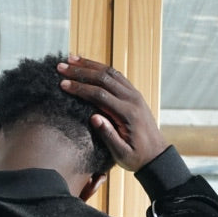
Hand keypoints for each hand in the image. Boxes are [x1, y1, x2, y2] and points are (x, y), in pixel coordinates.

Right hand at [57, 57, 167, 172]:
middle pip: (103, 78)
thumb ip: (108, 136)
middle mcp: (132, 99)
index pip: (99, 95)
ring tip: (71, 59)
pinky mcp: (134, 94)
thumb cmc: (137, 157)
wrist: (157, 155)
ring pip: (110, 73)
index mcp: (127, 113)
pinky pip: (116, 76)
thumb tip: (93, 117)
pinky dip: (101, 68)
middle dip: (80, 71)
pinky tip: (89, 65)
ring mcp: (134, 94)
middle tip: (61, 67)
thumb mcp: (121, 153)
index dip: (80, 88)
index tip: (63, 84)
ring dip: (90, 65)